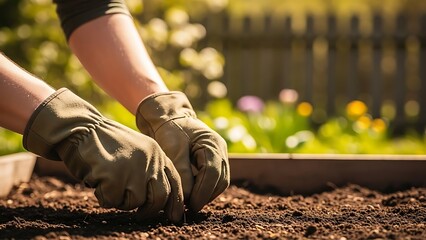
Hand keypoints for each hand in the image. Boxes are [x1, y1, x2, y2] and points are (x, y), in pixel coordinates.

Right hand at [23, 88, 183, 221]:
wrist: (82, 129)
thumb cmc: (107, 143)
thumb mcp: (137, 151)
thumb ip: (150, 169)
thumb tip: (162, 201)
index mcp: (157, 153)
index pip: (174, 182)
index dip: (175, 202)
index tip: (174, 216)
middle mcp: (150, 160)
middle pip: (160, 197)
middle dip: (149, 210)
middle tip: (138, 213)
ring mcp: (134, 168)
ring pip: (135, 202)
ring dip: (120, 200)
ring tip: (109, 183)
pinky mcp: (115, 176)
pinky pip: (113, 201)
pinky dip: (103, 197)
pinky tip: (98, 181)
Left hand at [136, 91, 229, 211]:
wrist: (170, 119)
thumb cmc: (170, 131)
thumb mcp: (173, 149)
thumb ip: (182, 172)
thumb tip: (187, 197)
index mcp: (212, 143)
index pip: (213, 173)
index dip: (203, 192)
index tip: (190, 205)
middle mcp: (220, 150)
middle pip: (221, 180)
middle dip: (205, 196)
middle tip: (188, 207)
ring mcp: (220, 156)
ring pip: (220, 182)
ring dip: (206, 195)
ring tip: (189, 202)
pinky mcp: (214, 162)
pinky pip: (214, 180)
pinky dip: (205, 190)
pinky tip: (192, 194)